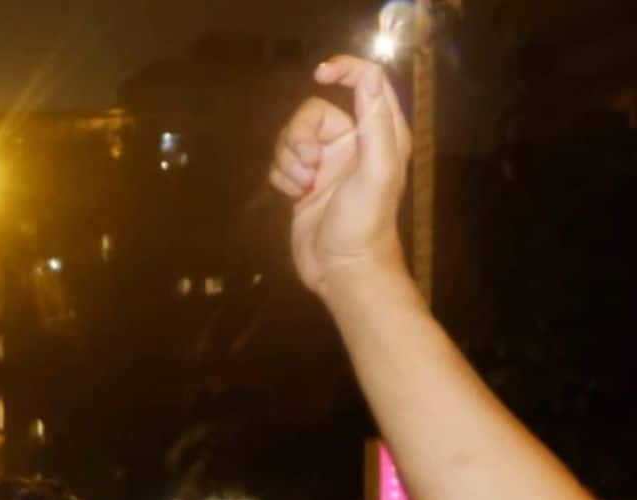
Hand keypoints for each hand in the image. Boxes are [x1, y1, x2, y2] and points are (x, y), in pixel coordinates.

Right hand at [269, 56, 411, 299]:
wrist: (342, 269)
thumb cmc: (366, 222)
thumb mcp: (378, 170)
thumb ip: (375, 121)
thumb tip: (367, 76)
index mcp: (380, 133)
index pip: (365, 81)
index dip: (344, 70)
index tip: (320, 74)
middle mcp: (352, 142)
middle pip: (311, 113)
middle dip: (300, 137)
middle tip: (309, 166)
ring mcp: (325, 163)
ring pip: (290, 137)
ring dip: (289, 161)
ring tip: (303, 187)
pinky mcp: (302, 182)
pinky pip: (280, 161)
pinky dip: (282, 177)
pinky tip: (295, 197)